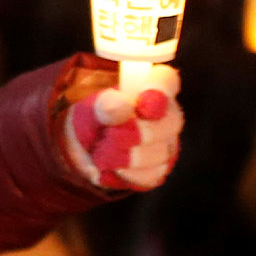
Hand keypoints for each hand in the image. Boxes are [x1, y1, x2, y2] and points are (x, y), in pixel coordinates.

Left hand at [59, 60, 180, 190]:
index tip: (143, 103)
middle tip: (108, 136)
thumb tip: (121, 106)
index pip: (167, 80)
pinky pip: (151, 176)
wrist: (84, 149)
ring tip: (100, 152)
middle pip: (171, 122)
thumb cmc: (93, 119)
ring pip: (160, 153)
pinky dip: (126, 174)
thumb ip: (105, 105)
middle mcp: (168, 114)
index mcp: (152, 86)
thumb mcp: (90, 108)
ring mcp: (167, 144)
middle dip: (138, 133)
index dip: (160, 90)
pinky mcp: (159, 169)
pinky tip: (110, 167)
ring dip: (125, 156)